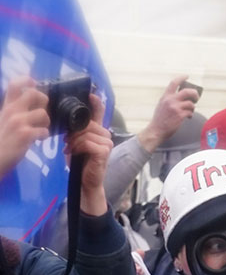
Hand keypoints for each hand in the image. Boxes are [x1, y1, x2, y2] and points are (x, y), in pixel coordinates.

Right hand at [0, 77, 48, 177]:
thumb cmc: (1, 140)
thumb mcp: (3, 120)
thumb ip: (14, 112)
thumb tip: (30, 106)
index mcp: (6, 106)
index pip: (14, 84)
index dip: (26, 80)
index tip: (33, 83)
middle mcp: (12, 111)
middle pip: (34, 94)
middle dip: (43, 101)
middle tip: (41, 112)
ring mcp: (19, 122)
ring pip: (43, 113)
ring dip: (45, 123)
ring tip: (39, 130)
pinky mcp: (25, 134)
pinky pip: (44, 131)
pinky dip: (43, 136)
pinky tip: (37, 139)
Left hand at [65, 93, 112, 216]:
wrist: (86, 181)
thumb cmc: (81, 162)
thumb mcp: (76, 142)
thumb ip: (76, 131)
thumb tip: (69, 120)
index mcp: (99, 131)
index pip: (99, 113)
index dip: (96, 103)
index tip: (91, 94)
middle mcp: (106, 136)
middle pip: (88, 123)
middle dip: (74, 132)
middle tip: (68, 142)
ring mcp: (107, 144)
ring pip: (86, 133)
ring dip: (74, 141)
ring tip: (70, 149)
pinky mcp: (104, 152)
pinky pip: (88, 142)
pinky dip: (78, 147)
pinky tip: (74, 153)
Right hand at [138, 76, 199, 152]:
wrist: (156, 130)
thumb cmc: (160, 119)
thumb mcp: (162, 104)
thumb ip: (169, 99)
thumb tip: (180, 96)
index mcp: (165, 96)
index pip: (174, 83)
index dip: (181, 78)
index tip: (187, 76)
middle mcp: (170, 100)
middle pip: (187, 91)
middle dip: (194, 93)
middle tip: (196, 97)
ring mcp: (175, 107)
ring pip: (191, 103)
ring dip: (192, 108)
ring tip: (190, 111)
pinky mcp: (180, 115)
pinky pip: (190, 112)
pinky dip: (191, 114)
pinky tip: (188, 117)